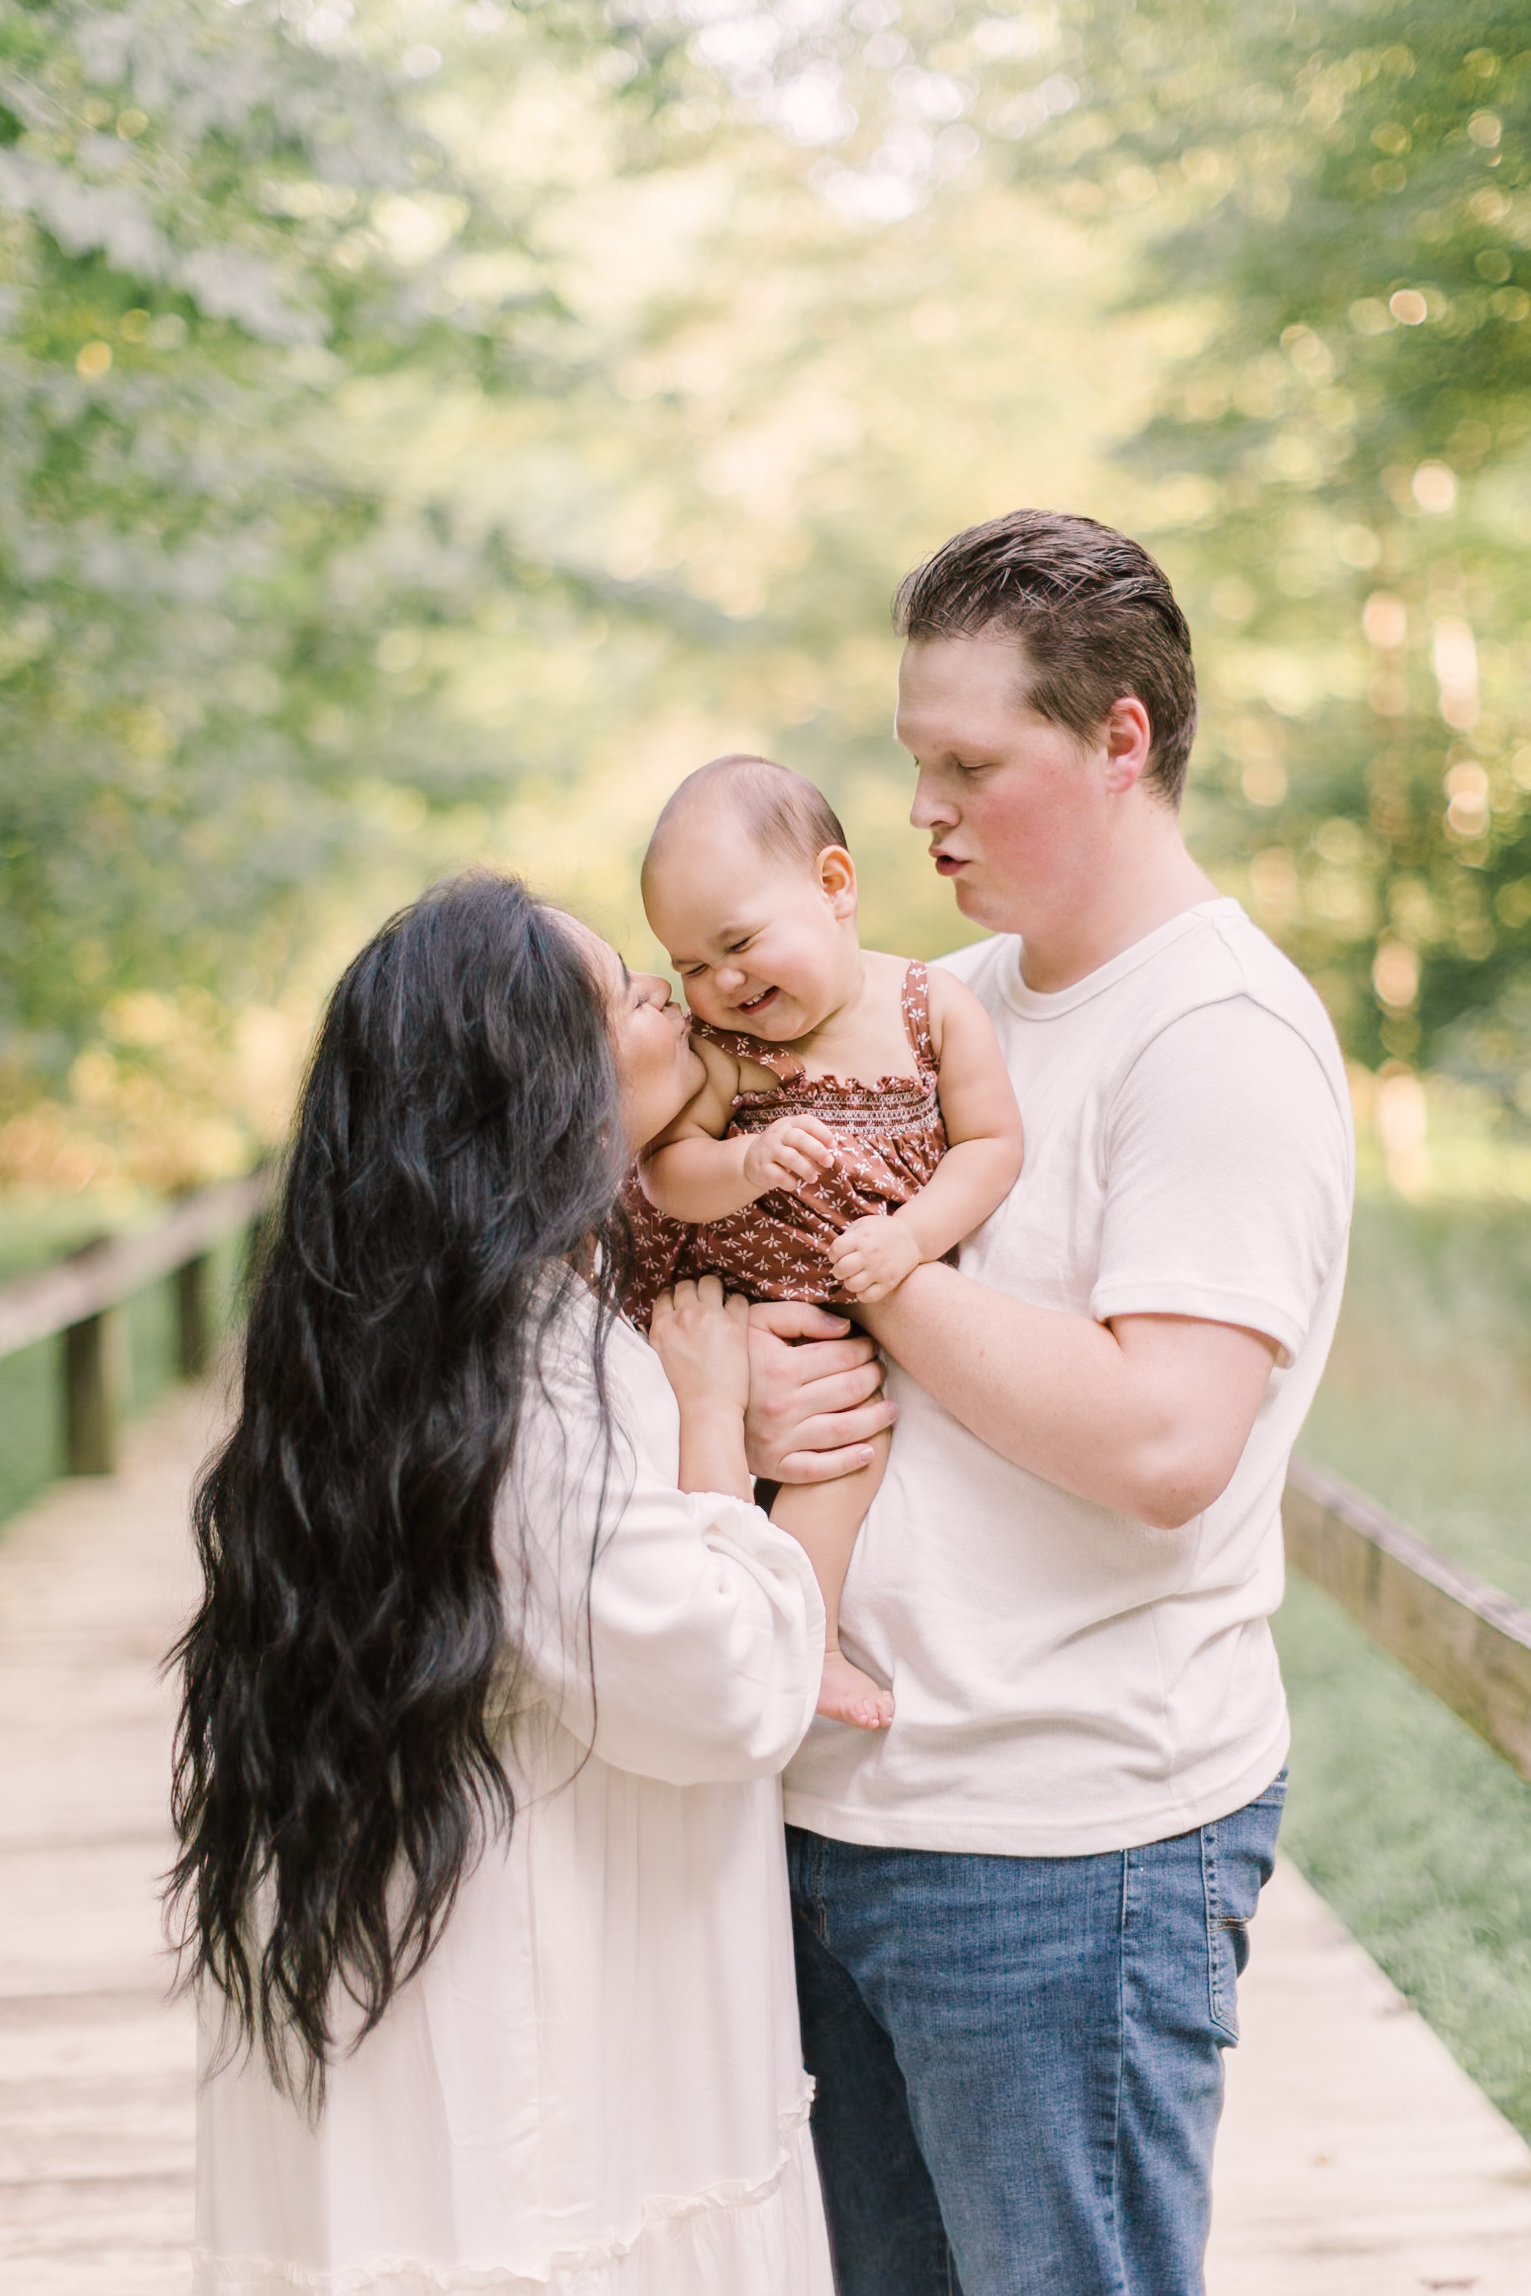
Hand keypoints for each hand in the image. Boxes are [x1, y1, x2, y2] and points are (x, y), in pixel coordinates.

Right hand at [649, 1276, 751, 1420]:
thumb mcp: (661, 1358)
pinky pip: (738, 1298)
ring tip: (722, 1304)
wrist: (707, 1409)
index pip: (665, 1295)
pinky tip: (738, 1318)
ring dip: (716, 1290)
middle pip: (687, 1284)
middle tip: (705, 1304)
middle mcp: (683, 1315)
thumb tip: (669, 1321)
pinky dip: (738, 1305)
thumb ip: (664, 1334)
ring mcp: (709, 1316)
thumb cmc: (684, 1392)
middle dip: (696, 1292)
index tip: (685, 1305)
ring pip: (711, 1282)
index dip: (677, 1298)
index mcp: (662, 1326)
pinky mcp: (734, 1324)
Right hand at [740, 1115, 837, 1198]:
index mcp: (788, 1124)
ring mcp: (768, 1150)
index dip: (822, 1132)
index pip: (806, 1122)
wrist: (751, 1160)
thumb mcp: (793, 1139)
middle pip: (799, 1138)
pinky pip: (778, 1175)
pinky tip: (794, 1185)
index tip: (833, 1145)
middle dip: (818, 1151)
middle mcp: (777, 1135)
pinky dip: (790, 1182)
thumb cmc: (782, 1149)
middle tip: (829, 1163)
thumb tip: (831, 1155)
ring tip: (813, 1178)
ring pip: (790, 1157)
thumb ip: (811, 1142)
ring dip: (806, 1169)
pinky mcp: (762, 1168)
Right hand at [745, 1300, 896, 1484]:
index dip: (865, 1349)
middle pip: (849, 1390)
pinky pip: (820, 1469)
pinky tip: (869, 1451)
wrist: (700, 1406)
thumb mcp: (756, 1323)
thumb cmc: (736, 1358)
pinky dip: (849, 1462)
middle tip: (881, 1371)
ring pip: (844, 1430)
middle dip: (874, 1377)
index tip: (871, 1347)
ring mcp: (781, 1439)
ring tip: (890, 1408)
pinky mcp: (778, 1466)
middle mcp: (782, 1405)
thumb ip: (800, 1315)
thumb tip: (844, 1327)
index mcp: (780, 1368)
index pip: (841, 1356)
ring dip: (876, 1418)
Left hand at [828, 1214, 922, 1303]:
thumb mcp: (864, 1224)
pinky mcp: (889, 1283)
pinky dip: (862, 1294)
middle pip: (841, 1270)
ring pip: (852, 1285)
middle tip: (845, 1268)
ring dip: (849, 1282)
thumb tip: (833, 1253)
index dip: (833, 1255)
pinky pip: (868, 1297)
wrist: (913, 1237)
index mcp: (861, 1238)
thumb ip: (848, 1236)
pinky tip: (864, 1286)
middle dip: (838, 1270)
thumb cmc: (883, 1230)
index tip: (839, 1255)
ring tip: (855, 1277)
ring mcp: (879, 1270)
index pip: (835, 1252)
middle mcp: (869, 1255)